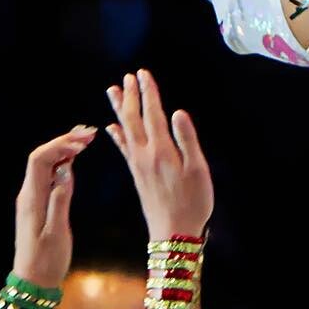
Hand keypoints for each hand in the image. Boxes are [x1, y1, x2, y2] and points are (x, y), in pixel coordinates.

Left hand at [12, 125, 95, 287]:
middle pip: (42, 157)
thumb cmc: (47, 260)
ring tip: (87, 139)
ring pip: (45, 165)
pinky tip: (76, 159)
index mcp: (31, 198)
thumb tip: (67, 170)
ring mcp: (32, 199)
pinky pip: (49, 176)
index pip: (40, 159)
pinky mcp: (38, 205)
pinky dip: (63, 163)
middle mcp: (28, 194)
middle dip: (64, 141)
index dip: (61, 144)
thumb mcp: (56, 232)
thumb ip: (60, 200)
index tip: (85, 142)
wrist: (33, 281)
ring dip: (64, 149)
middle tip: (91, 133)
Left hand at [105, 70, 213, 240]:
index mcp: (161, 151)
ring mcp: (137, 165)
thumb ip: (187, 140)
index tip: (143, 74)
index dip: (148, 93)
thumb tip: (177, 113)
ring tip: (112, 91)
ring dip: (119, 109)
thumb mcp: (198, 170)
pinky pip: (123, 148)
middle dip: (131, 95)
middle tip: (128, 76)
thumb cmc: (192, 202)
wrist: (173, 233)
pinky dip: (117, 134)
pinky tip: (111, 128)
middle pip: (133, 119)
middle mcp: (144, 154)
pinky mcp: (136, 174)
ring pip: (124, 130)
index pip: (152, 114)